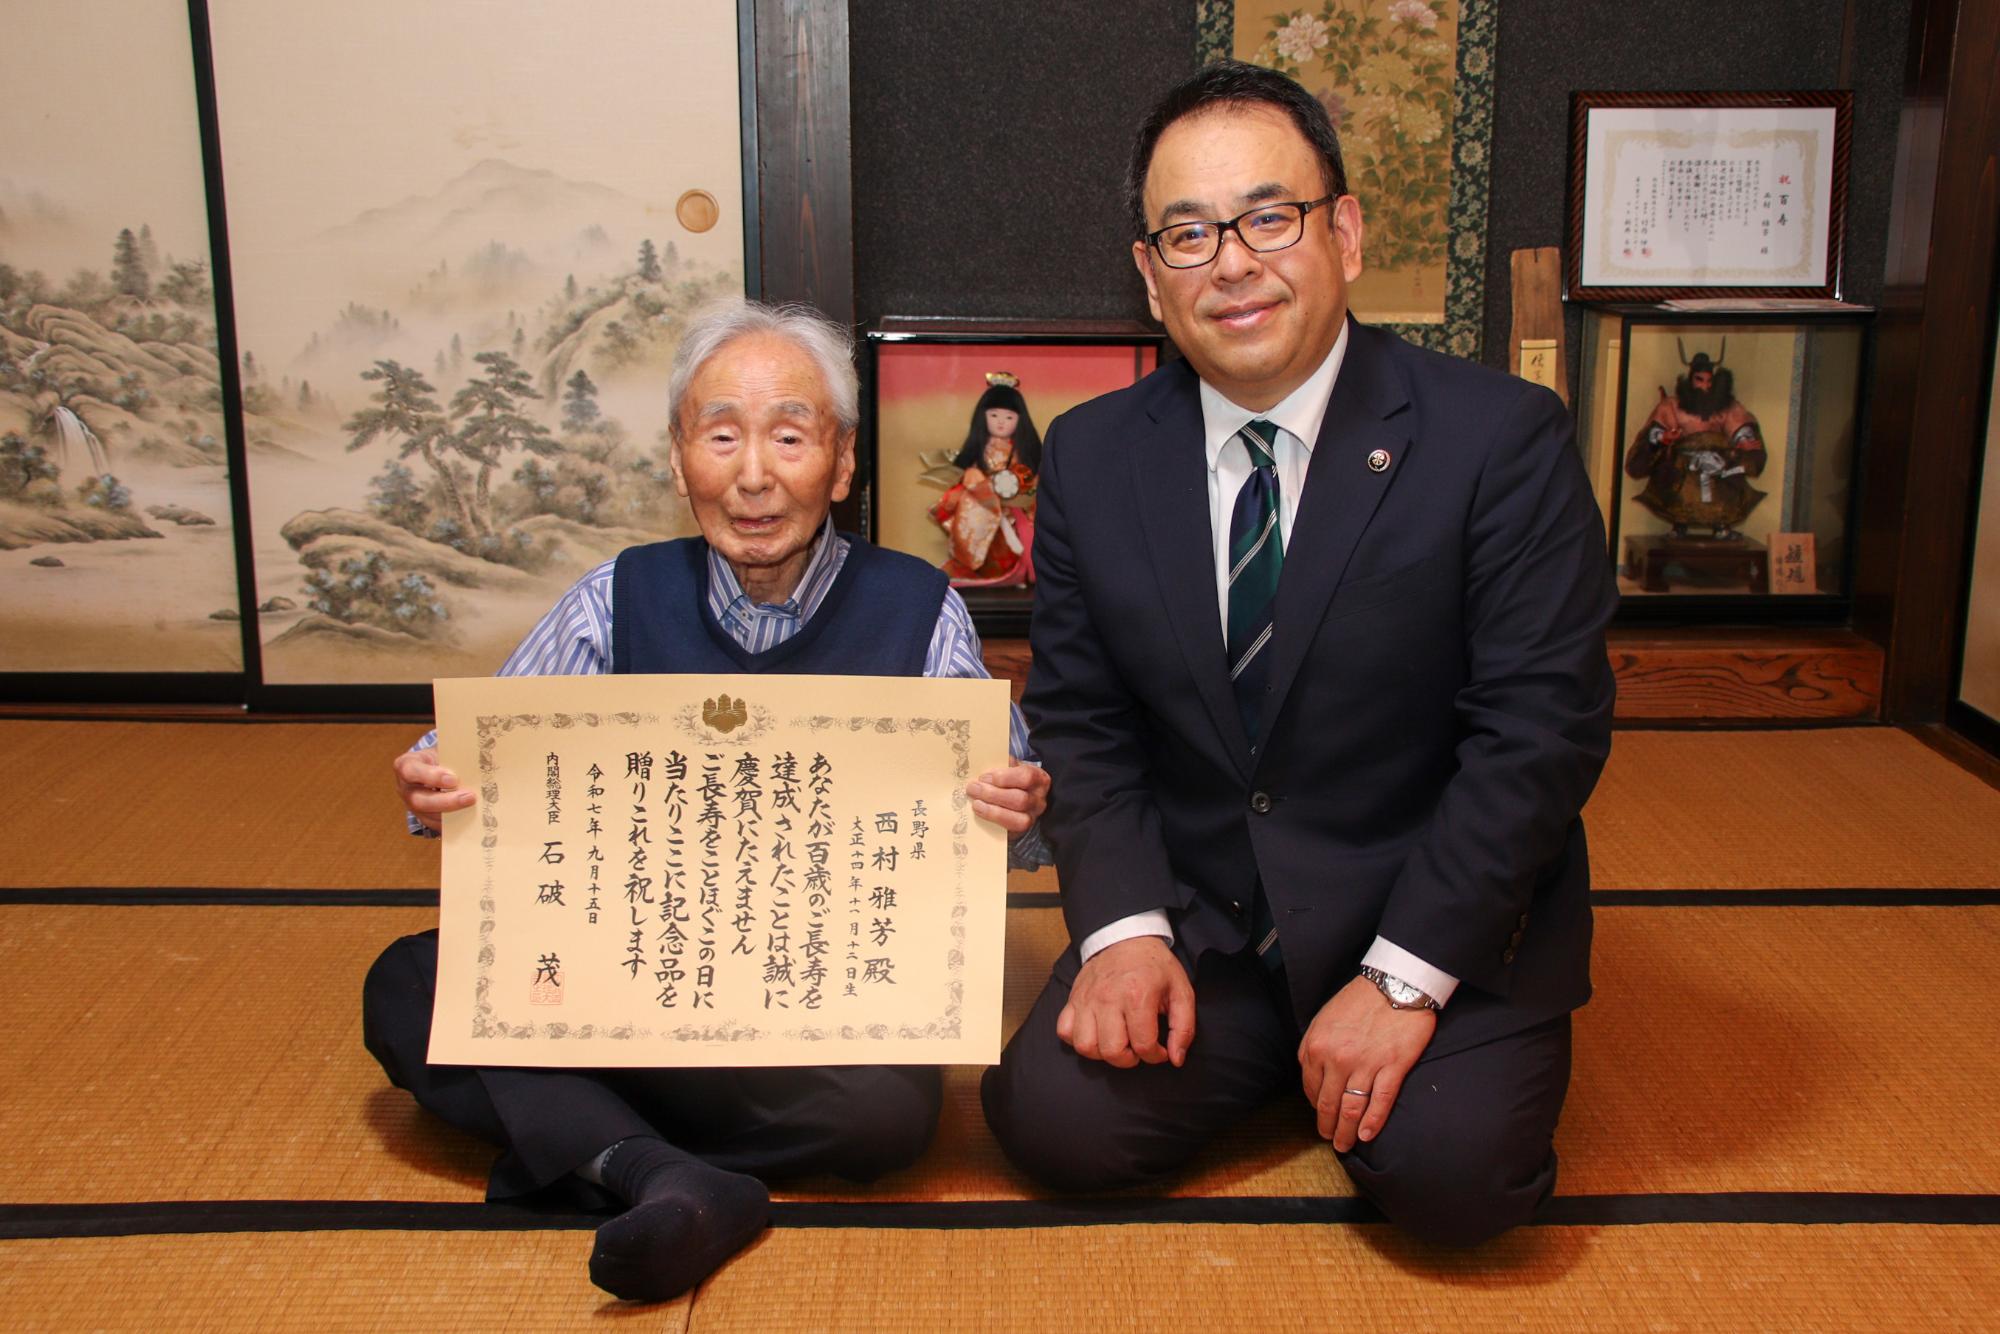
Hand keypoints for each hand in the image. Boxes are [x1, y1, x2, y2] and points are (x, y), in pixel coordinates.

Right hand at [394, 747, 475, 831]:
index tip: (453, 779)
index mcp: (406, 765)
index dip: (431, 777)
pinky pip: (437, 825)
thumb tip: (481, 760)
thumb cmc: (441, 756)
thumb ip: (455, 755)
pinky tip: (471, 819)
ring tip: (474, 807)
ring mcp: (412, 806)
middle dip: (446, 801)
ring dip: (453, 814)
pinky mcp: (424, 818)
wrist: (436, 767)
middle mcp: (405, 788)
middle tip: (470, 797)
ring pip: (428, 816)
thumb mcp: (444, 750)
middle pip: (419, 800)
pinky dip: (454, 823)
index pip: (411, 771)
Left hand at [966, 757, 1048, 833]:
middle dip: (993, 794)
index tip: (984, 776)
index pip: (1027, 777)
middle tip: (973, 788)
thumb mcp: (1009, 769)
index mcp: (1039, 779)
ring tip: (975, 803)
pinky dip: (993, 821)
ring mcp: (1032, 817)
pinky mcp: (1021, 831)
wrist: (1015, 801)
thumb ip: (1001, 765)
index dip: (1005, 777)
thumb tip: (984, 761)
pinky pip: (1010, 830)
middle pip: (1020, 799)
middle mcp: (1039, 800)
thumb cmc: (1010, 781)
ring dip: (992, 810)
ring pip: (1017, 819)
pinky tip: (980, 812)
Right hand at [1056, 935, 1193, 1068]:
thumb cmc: (1154, 966)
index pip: (1143, 1046)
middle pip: (1112, 1051)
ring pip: (1085, 1046)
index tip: (1160, 1049)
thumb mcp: (1181, 991)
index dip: (1156, 1056)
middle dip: (1129, 1059)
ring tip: (1117, 1042)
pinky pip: (1065, 1032)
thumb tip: (1176, 1059)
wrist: (1126, 937)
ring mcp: (1087, 999)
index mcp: (1137, 995)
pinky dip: (1077, 1039)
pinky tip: (1096, 1033)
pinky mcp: (1074, 999)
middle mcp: (1108, 998)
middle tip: (1137, 1047)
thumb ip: (1183, 1027)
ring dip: (1102, 1053)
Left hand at [1297, 974, 1436, 1151]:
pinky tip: (1366, 1136)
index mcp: (1317, 1046)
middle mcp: (1338, 1058)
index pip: (1311, 1088)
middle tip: (1330, 1140)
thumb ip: (1312, 1047)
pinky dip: (1372, 1123)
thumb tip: (1311, 1077)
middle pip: (1329, 1104)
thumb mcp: (1323, 1018)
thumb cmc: (1359, 999)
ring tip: (1345, 1145)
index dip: (1315, 1107)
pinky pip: (1380, 1102)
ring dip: (1346, 1132)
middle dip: (1328, 1127)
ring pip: (1351, 1109)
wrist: (1396, 983)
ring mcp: (1366, 1065)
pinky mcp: (1393, 1067)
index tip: (1321, 1116)